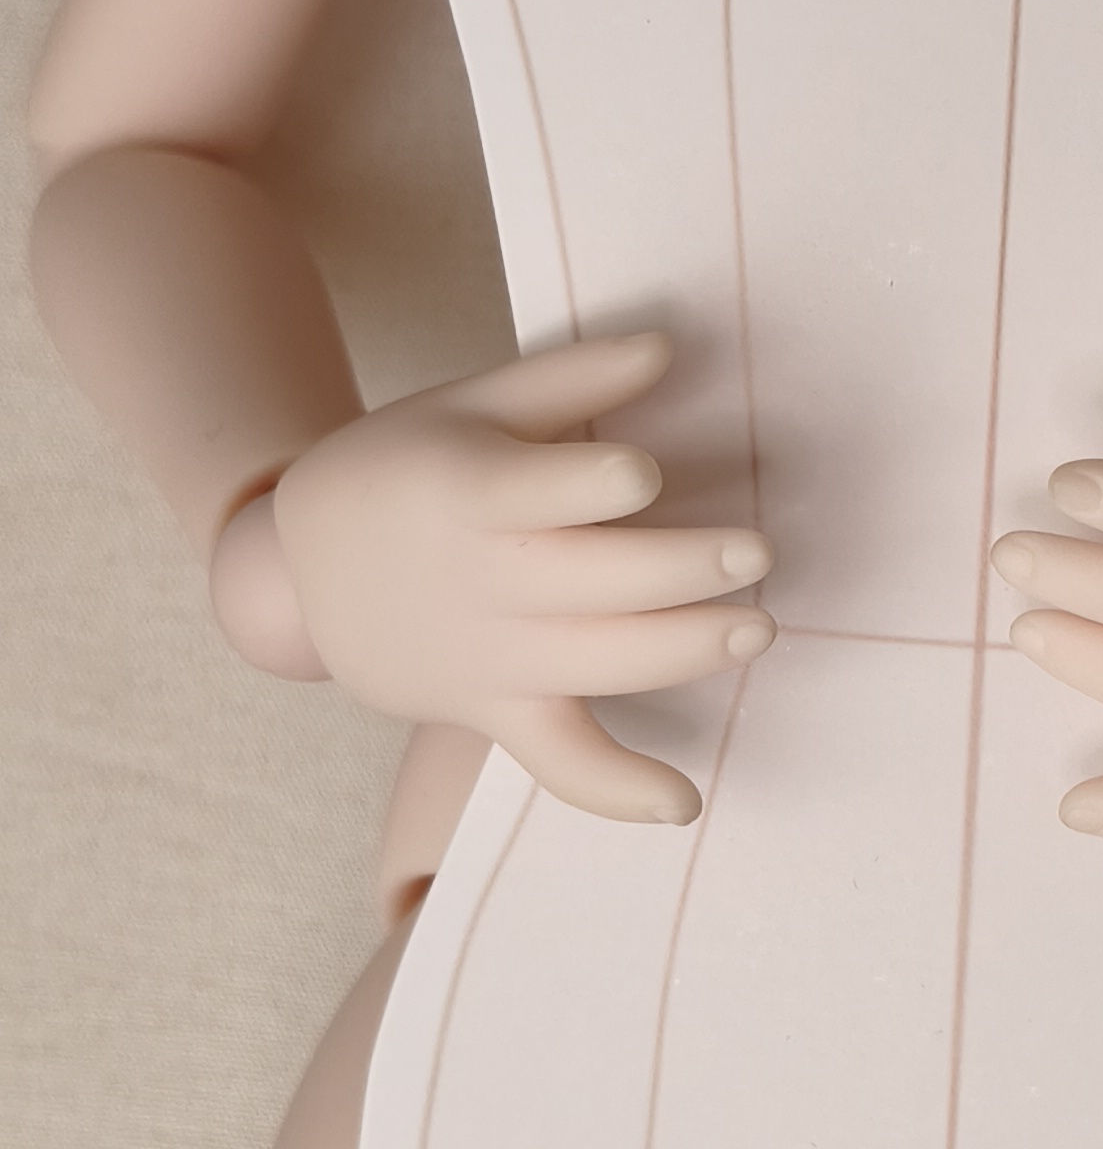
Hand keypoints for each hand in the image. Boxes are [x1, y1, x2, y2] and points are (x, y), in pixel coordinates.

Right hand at [269, 330, 771, 823]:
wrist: (298, 574)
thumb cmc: (401, 470)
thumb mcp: (466, 405)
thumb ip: (571, 377)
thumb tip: (670, 346)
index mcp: (465, 492)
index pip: (536, 492)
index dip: (594, 485)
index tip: (644, 473)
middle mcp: (480, 583)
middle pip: (592, 584)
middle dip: (681, 571)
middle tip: (759, 552)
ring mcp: (489, 659)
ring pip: (599, 667)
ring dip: (685, 652)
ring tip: (756, 629)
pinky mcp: (494, 714)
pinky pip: (561, 765)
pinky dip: (619, 791)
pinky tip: (685, 802)